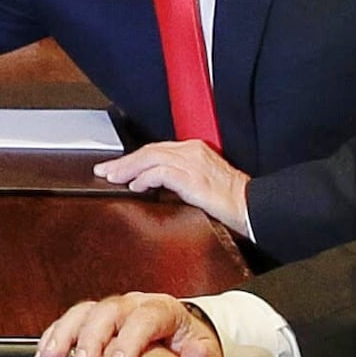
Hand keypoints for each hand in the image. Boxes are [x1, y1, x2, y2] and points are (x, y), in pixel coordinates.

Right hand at [36, 291, 220, 356]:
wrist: (179, 336)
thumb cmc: (187, 344)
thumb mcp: (202, 350)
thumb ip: (200, 354)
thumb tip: (192, 356)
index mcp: (160, 309)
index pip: (144, 318)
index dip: (129, 341)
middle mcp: (132, 305)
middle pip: (106, 312)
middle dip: (90, 339)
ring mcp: (110, 311)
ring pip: (82, 312)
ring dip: (64, 335)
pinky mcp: (93, 321)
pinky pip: (69, 322)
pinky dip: (54, 337)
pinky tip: (44, 355)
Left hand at [96, 137, 255, 236]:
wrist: (252, 207)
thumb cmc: (231, 200)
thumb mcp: (200, 184)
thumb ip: (179, 179)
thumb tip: (153, 186)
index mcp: (194, 150)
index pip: (156, 149)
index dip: (133, 158)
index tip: (116, 166)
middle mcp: (192, 151)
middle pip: (149, 150)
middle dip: (123, 161)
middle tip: (103, 170)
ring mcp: (193, 163)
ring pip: (151, 157)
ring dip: (128, 168)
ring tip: (112, 177)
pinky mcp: (193, 177)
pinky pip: (162, 172)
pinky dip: (145, 177)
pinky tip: (136, 186)